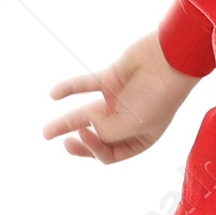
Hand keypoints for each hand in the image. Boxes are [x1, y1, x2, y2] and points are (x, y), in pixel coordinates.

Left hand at [44, 29, 200, 164]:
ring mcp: (119, 100)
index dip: (93, 148)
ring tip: (46, 132)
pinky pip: (86, 85)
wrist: (169, 60)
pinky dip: (69, 89)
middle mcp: (128, 122)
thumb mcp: (131, 127)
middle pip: (98, 138)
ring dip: (66, 122)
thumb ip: (105, 132)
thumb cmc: (158, 97)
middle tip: (62, 143)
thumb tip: (85, 123)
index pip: (109, 154)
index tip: (86, 132)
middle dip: (79, 142)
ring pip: (87, 114)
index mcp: (139, 140)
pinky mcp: (111, 79)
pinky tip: (53, 94)